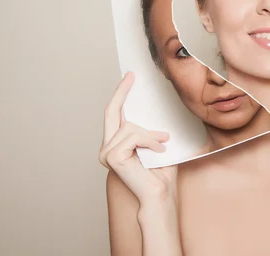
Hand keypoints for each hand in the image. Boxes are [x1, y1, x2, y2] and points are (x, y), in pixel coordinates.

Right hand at [99, 72, 177, 203]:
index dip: (121, 94)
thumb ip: (152, 126)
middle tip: (132, 75)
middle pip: (111, 111)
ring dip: (151, 134)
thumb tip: (157, 103)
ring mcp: (106, 152)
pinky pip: (134, 136)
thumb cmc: (161, 172)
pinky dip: (150, 141)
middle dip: (122, 91)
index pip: (115, 113)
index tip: (129, 77)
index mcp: (117, 143)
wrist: (160, 193)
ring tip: (163, 145)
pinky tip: (159, 151)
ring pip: (130, 126)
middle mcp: (107, 147)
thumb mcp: (158, 142)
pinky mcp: (111, 157)